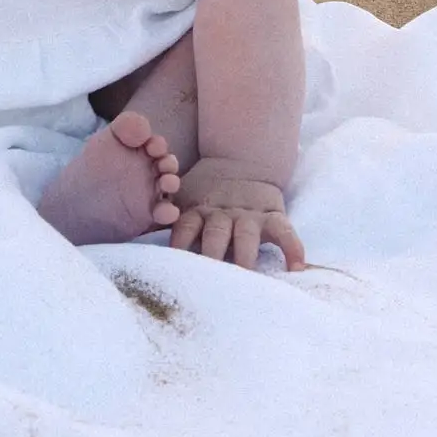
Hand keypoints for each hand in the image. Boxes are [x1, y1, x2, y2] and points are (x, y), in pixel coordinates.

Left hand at [169, 157, 304, 270]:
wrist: (239, 160)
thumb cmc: (206, 192)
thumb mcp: (184, 195)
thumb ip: (167, 211)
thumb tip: (140, 237)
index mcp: (198, 210)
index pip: (186, 227)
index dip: (181, 242)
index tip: (175, 264)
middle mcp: (222, 214)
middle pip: (217, 233)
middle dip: (213, 253)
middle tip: (210, 277)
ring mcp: (249, 215)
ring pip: (247, 234)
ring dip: (246, 254)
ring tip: (247, 274)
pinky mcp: (272, 214)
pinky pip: (284, 230)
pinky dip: (292, 246)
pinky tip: (295, 266)